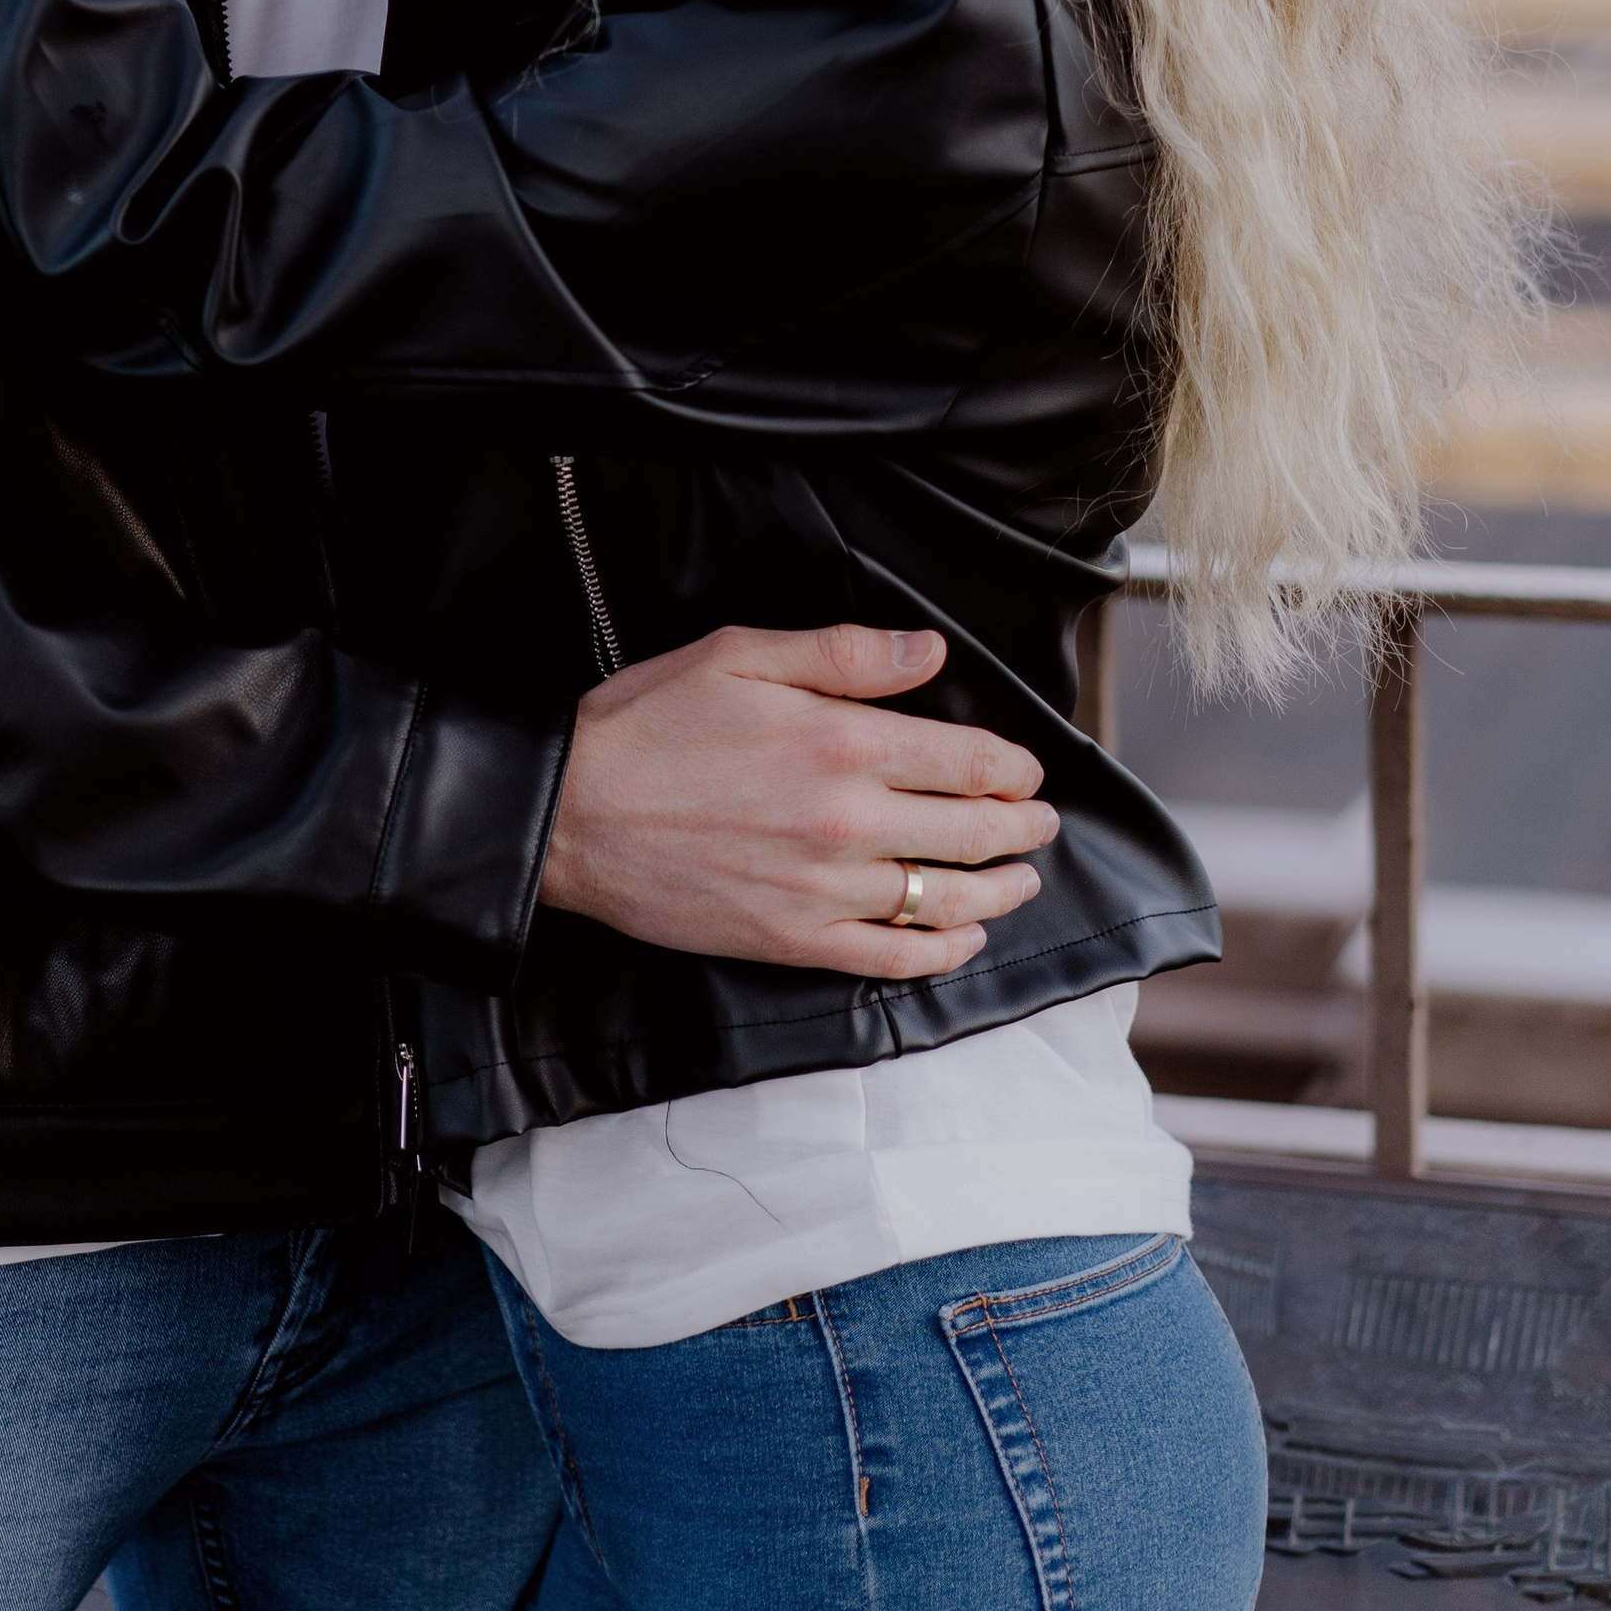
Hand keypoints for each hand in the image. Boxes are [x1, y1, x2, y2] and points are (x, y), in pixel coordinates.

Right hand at [538, 624, 1056, 978]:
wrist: (570, 814)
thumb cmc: (647, 725)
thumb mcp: (740, 656)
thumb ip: (844, 654)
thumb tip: (930, 652)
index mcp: (842, 743)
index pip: (968, 761)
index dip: (1013, 767)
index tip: (1027, 768)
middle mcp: (848, 822)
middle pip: (973, 833)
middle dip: (1023, 827)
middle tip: (1041, 821)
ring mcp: (825, 890)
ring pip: (946, 901)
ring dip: (1000, 892)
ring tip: (1021, 880)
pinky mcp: (795, 941)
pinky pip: (892, 959)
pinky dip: (940, 954)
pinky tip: (960, 941)